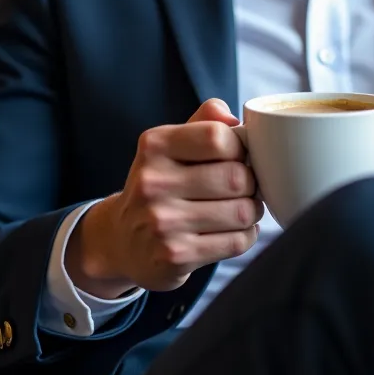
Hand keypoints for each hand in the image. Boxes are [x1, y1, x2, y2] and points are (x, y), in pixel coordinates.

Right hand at [65, 99, 262, 296]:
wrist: (121, 240)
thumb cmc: (160, 184)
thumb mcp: (171, 145)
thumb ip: (205, 121)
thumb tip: (234, 118)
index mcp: (155, 146)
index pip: (218, 137)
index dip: (240, 148)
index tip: (237, 157)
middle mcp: (153, 183)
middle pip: (237, 177)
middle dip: (252, 184)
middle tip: (245, 188)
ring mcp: (162, 222)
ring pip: (242, 212)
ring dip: (252, 211)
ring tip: (240, 210)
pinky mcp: (175, 256)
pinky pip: (236, 242)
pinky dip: (245, 236)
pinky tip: (231, 232)